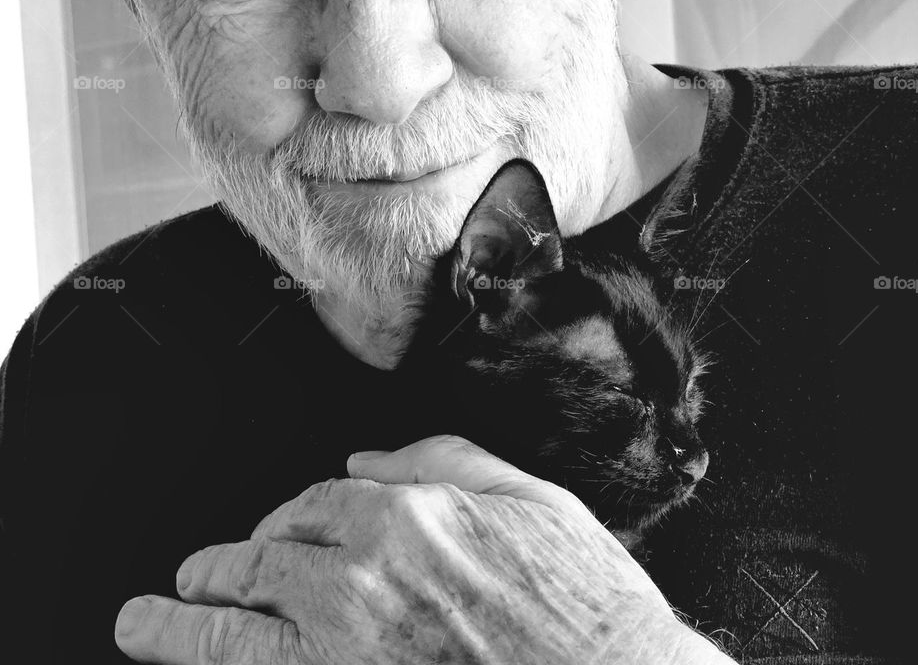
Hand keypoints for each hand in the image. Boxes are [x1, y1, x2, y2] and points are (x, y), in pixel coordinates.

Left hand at [115, 434, 731, 663]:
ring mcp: (342, 654)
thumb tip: (367, 463)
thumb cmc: (585, 605)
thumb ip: (441, 462)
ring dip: (180, 624)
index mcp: (403, 516)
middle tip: (185, 581)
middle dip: (217, 569)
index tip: (273, 534)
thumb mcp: (529, 498)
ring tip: (144, 621)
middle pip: (260, 562)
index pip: (313, 505)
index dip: (285, 519)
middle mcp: (358, 581)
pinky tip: (194, 664)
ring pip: (235, 631)